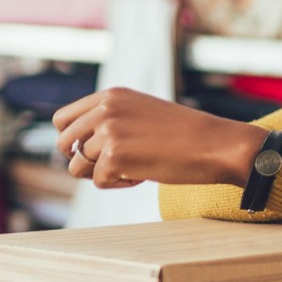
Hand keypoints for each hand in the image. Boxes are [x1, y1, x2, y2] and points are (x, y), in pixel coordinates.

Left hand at [52, 88, 263, 189]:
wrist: (218, 145)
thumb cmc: (186, 135)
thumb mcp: (143, 113)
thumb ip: (111, 120)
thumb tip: (76, 149)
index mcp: (110, 96)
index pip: (63, 120)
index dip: (74, 141)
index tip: (97, 152)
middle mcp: (104, 109)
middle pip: (63, 145)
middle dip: (83, 161)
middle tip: (114, 165)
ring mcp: (108, 132)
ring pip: (77, 167)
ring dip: (103, 175)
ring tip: (134, 169)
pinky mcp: (114, 156)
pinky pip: (99, 182)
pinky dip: (120, 185)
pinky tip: (145, 176)